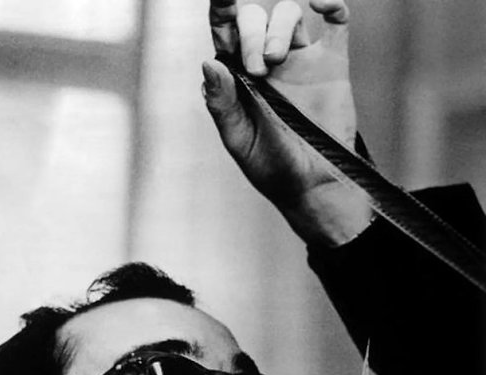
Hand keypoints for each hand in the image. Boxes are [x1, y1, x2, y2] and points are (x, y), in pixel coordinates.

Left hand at [205, 0, 370, 244]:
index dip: (221, 6)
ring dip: (279, 27)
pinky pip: (335, 21)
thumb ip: (222, 103)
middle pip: (254, 17)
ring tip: (278, 60)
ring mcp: (300, 60)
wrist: (314, 186)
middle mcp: (266, 61)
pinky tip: (322, 4)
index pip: (224, 31)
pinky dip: (331, 3)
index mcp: (238, 77)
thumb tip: (208, 62)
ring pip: (288, 13)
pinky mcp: (331, 63)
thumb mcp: (239, 141)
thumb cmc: (271, 168)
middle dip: (251, 32)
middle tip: (259, 68)